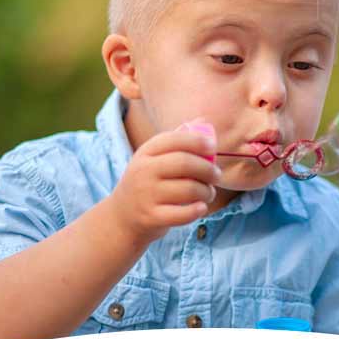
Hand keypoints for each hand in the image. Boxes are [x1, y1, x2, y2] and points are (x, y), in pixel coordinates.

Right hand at [109, 121, 219, 243]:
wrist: (122, 215)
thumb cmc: (148, 182)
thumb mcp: (155, 159)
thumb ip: (178, 141)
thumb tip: (204, 121)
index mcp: (146, 152)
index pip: (175, 139)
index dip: (198, 141)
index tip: (212, 147)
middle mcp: (144, 171)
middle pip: (185, 163)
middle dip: (208, 169)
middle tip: (216, 175)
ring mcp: (146, 195)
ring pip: (189, 189)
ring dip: (206, 191)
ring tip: (208, 193)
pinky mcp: (151, 217)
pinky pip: (182, 214)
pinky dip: (197, 210)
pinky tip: (201, 207)